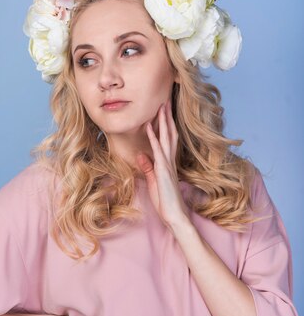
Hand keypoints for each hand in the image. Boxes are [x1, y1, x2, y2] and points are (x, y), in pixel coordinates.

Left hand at [136, 99, 189, 231]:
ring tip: (161, 107)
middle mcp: (170, 160)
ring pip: (166, 138)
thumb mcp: (153, 181)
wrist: (174, 215)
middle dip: (167, 117)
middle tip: (165, 101)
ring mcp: (167, 164)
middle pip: (170, 134)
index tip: (163, 112)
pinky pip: (158, 150)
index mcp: (168, 163)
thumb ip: (148, 168)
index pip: (168, 140)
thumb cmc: (165, 201)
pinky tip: (149, 127)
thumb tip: (141, 155)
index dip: (166, 125)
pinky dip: (153, 138)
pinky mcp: (163, 170)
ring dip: (163, 122)